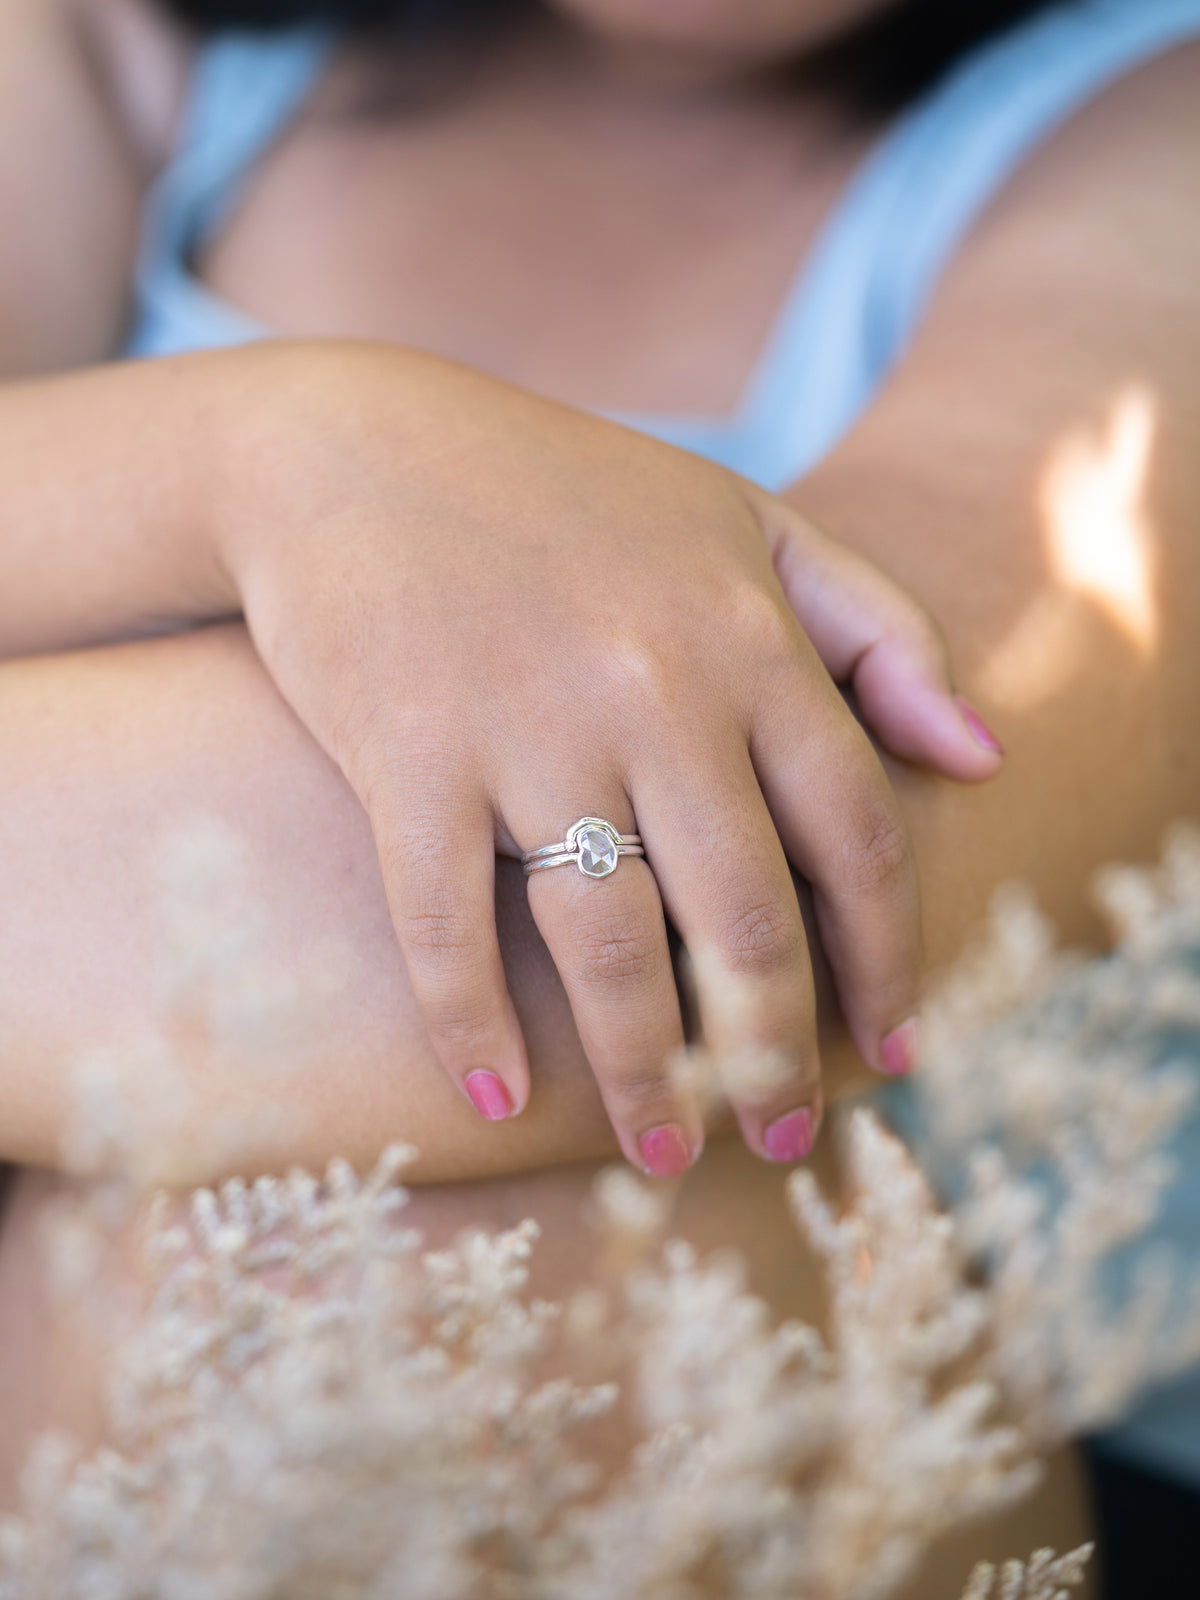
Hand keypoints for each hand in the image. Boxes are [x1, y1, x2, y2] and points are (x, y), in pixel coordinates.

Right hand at [215, 341, 1000, 1174]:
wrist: (352, 449)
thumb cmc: (563, 494)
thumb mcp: (747, 526)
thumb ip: (879, 629)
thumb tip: (981, 755)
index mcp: (748, 638)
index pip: (857, 832)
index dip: (888, 958)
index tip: (894, 1051)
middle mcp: (655, 689)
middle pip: (748, 918)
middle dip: (774, 1055)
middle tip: (780, 1140)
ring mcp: (527, 725)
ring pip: (611, 948)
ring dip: (646, 1078)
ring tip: (663, 1155)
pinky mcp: (406, 752)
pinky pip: (447, 922)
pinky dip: (470, 1021)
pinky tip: (498, 1093)